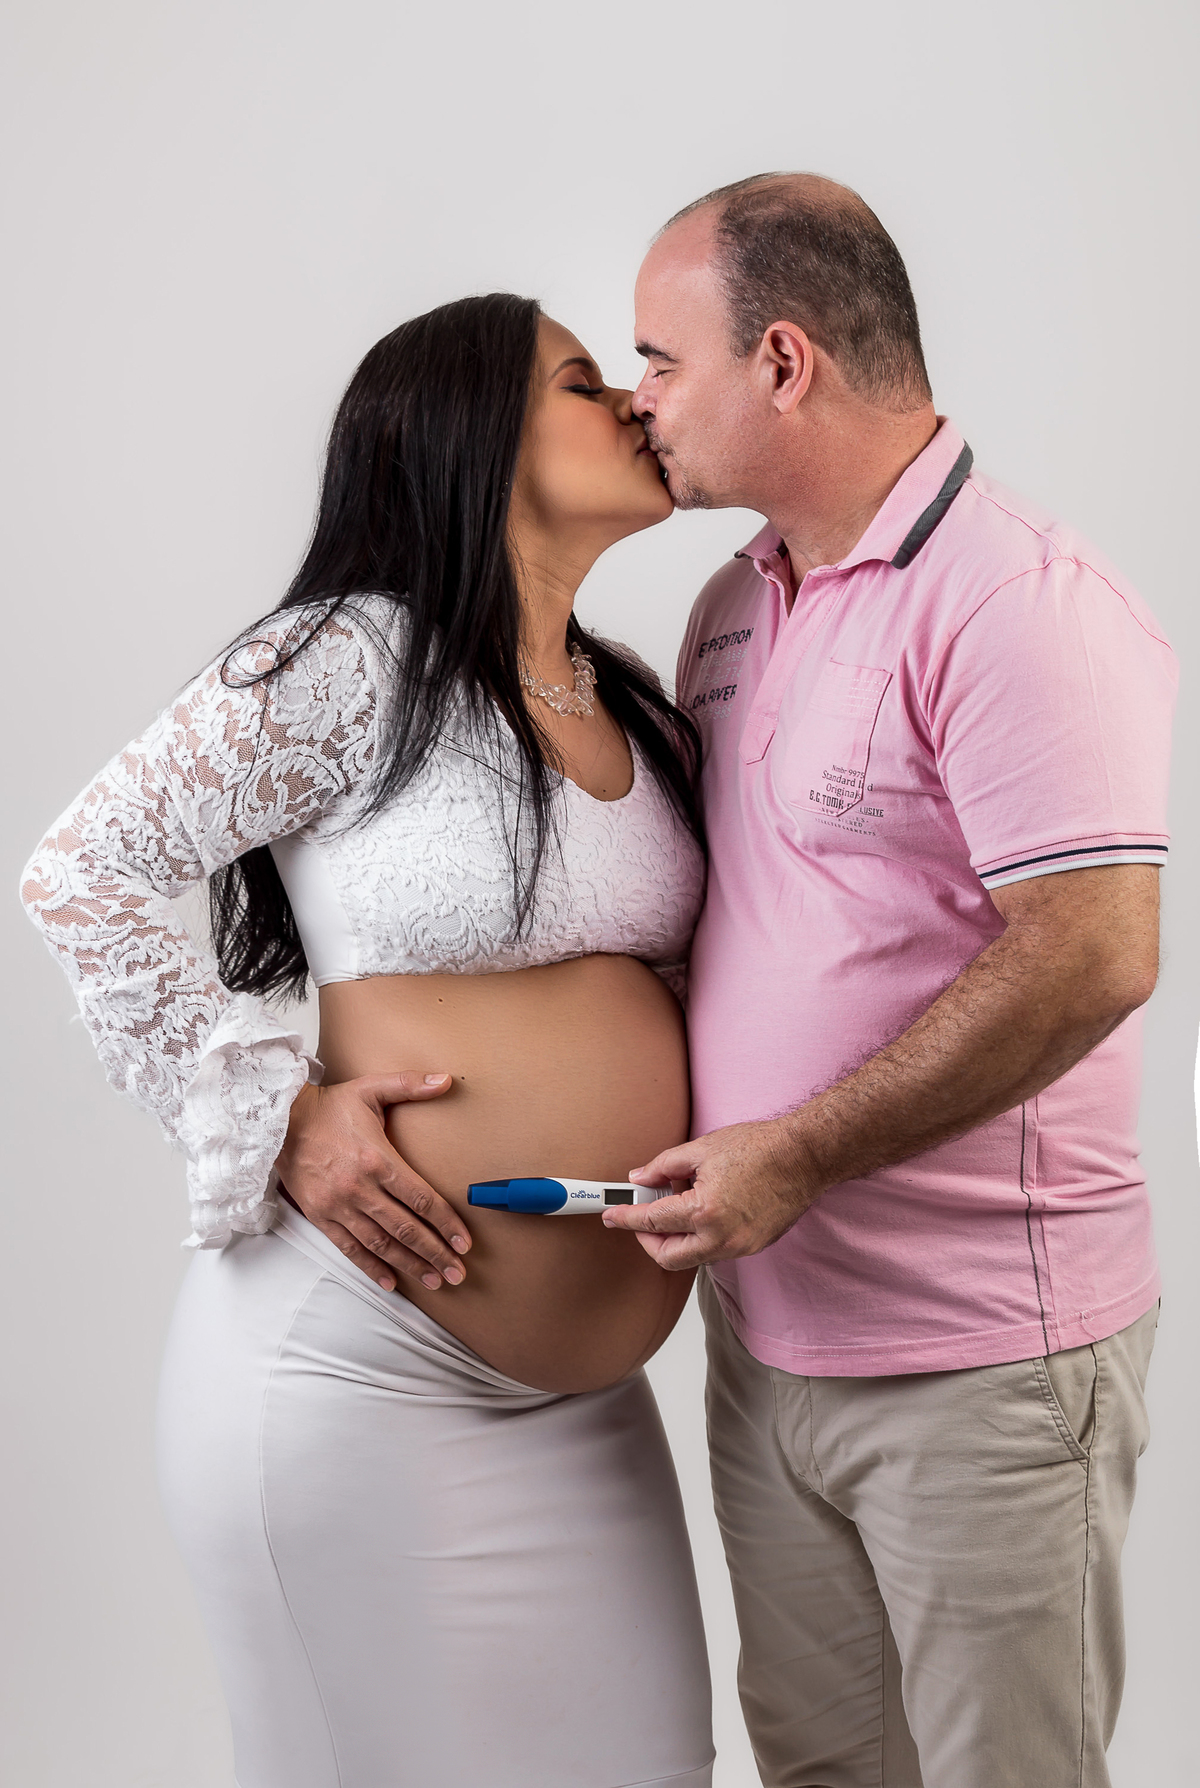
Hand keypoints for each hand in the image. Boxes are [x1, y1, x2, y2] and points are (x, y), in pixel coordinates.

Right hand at [275, 1072, 468, 1292]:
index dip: (446, 1223)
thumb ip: (409, 1085)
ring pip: (381, 1244)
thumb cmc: (329, 1107)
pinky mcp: (320, 1217)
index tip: (464, 1242)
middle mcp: (360, 1188)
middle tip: (458, 1272)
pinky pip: (349, 1248)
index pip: (421, 1199)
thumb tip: (447, 1081)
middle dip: (435, 1252)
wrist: (278, 1122)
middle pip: (405, 1228)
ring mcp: (339, 1206)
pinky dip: (371, 1267)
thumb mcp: (370, 1088)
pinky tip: (390, 1282)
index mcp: (377, 1159)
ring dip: (410, 1265)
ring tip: (434, 1280)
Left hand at [600, 1117, 820, 1270]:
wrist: (805, 1156)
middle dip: (648, 1240)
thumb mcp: (702, 1149)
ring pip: (693, 1256)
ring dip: (675, 1238)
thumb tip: (641, 1178)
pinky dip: (700, 1236)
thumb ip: (664, 1166)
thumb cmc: (759, 1148)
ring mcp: (740, 1246)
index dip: (626, 1218)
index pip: (652, 1222)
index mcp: (705, 1211)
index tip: (611, 1216)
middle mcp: (722, 1238)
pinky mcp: (754, 1246)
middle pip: (668, 1257)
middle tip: (641, 1217)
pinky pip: (716, 1250)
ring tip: (674, 1205)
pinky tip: (701, 1210)